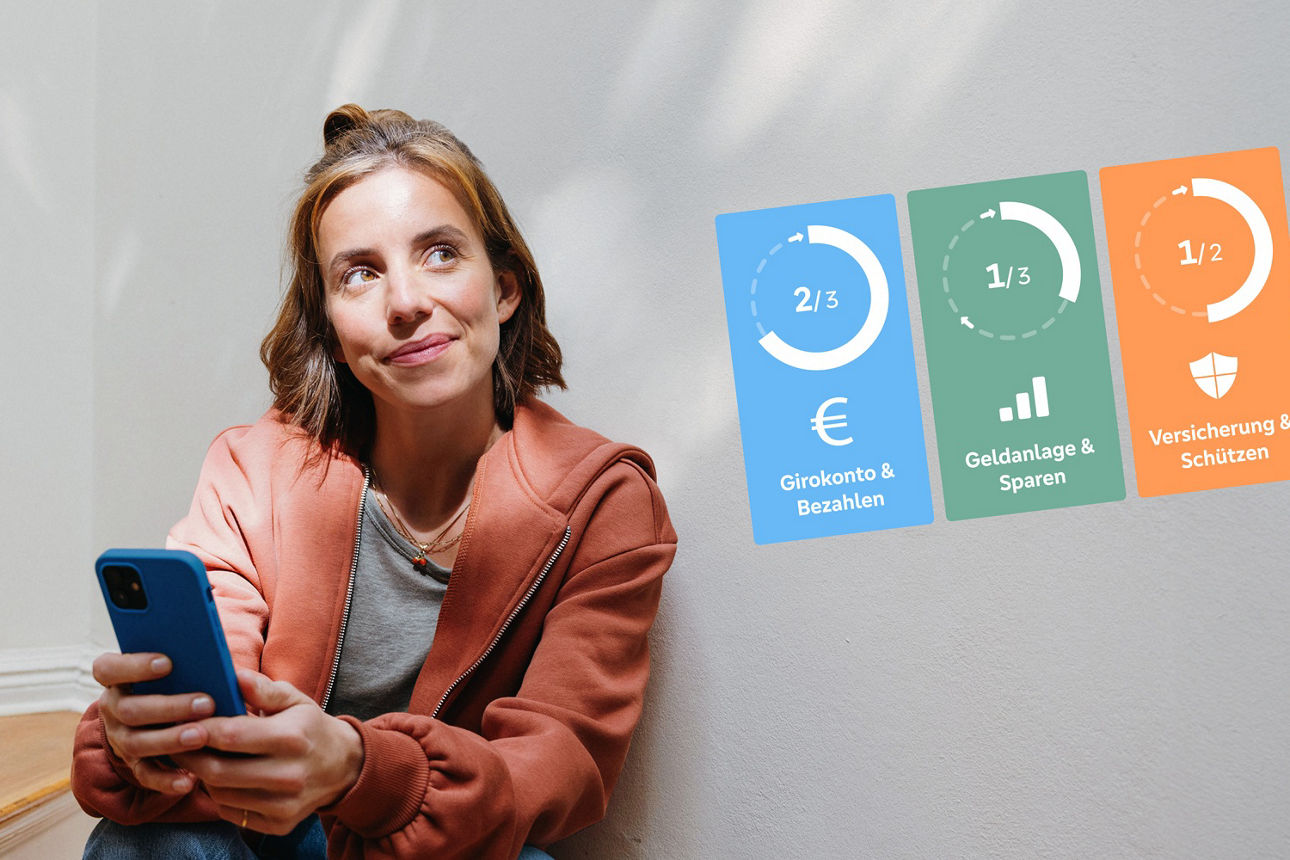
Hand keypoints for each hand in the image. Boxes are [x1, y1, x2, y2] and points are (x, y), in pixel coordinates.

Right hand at [92, 651, 215, 793]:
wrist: (151, 713)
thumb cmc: (171, 679)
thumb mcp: (169, 668)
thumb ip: (180, 660)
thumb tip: (207, 653)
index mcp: (115, 680)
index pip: (107, 669)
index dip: (134, 665)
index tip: (168, 662)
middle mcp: (112, 709)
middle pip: (130, 710)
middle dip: (170, 707)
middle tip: (207, 703)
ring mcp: (120, 738)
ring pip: (137, 743)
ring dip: (170, 740)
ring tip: (201, 735)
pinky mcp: (133, 764)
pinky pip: (146, 775)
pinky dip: (166, 780)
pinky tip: (189, 781)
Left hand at [173, 668, 363, 834]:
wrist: (343, 767)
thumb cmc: (310, 728)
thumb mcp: (294, 700)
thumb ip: (262, 689)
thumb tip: (233, 676)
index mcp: (292, 738)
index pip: (231, 736)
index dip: (200, 729)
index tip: (182, 719)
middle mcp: (289, 775)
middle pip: (218, 771)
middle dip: (190, 756)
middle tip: (176, 742)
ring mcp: (284, 804)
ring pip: (220, 794)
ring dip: (202, 776)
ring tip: (199, 757)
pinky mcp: (279, 824)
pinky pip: (231, 812)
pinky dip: (219, 795)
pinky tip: (222, 778)